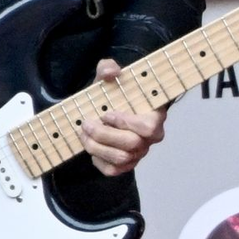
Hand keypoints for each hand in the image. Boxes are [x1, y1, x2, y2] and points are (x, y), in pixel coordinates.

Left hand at [79, 59, 165, 176]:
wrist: (104, 108)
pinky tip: (91, 147)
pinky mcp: (127, 165)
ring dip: (97, 147)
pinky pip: (114, 170)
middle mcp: (150, 138)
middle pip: (131, 145)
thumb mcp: (108, 75)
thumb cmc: (113, 92)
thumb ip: (108, 67)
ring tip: (83, 133)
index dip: (126, 123)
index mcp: (154, 114)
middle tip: (86, 123)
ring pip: (121, 159)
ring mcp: (139, 153)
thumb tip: (110, 72)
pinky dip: (99, 161)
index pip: (149, 127)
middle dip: (104, 135)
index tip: (107, 114)